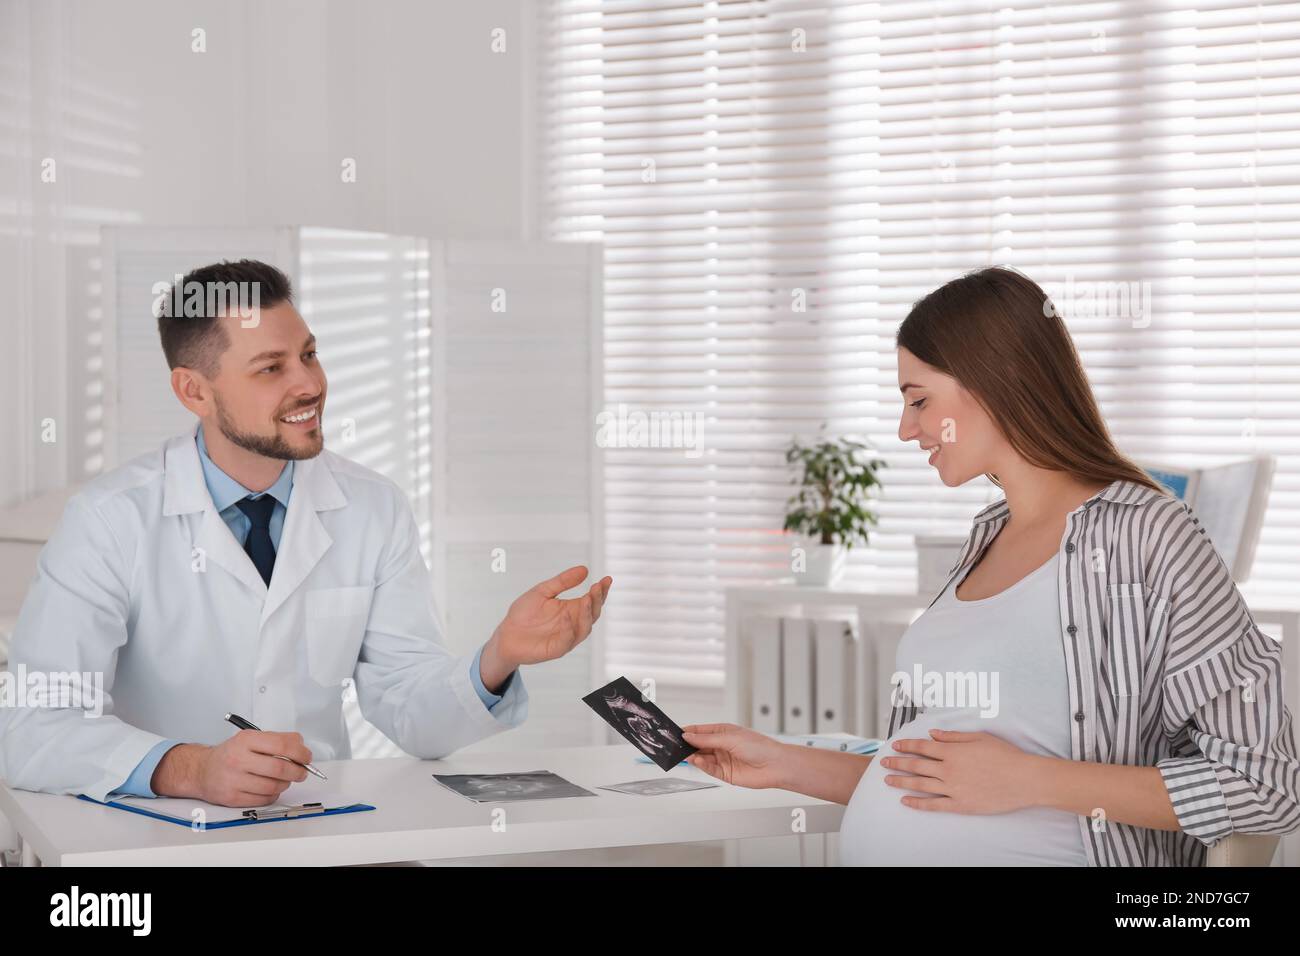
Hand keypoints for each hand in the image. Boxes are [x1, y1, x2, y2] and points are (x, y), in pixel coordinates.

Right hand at [157, 730, 311, 806]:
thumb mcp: (251, 738)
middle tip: (302, 772)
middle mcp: (238, 759)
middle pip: (280, 768)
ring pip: (274, 786)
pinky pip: (264, 799)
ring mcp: (234, 780)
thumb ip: (277, 740)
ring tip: (284, 779)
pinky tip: (270, 788)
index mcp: (246, 740)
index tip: (307, 757)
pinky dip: (273, 794)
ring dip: (286, 784)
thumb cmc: (231, 754)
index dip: (301, 753)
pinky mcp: (232, 798)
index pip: (283, 745)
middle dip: (298, 771)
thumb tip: (302, 748)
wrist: (201, 770)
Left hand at [482, 566, 611, 683]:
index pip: (592, 600)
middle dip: (597, 600)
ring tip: (586, 599)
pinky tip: (566, 616)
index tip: (607, 579)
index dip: (601, 590)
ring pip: (585, 628)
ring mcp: (567, 637)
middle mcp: (573, 623)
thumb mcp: (543, 591)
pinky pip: (567, 640)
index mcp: (572, 609)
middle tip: (597, 587)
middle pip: (593, 613)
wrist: (506, 634)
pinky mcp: (557, 649)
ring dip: (587, 614)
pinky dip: (569, 629)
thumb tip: (585, 569)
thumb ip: (563, 581)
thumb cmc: (524, 614)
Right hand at [681, 723, 789, 789]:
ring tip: (686, 754)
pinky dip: (702, 765)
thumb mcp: (730, 737)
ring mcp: (723, 760)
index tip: (675, 733)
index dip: (688, 731)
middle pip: (699, 745)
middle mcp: (722, 745)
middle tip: (674, 745)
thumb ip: (707, 738)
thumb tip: (688, 735)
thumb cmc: (759, 746)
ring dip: (693, 756)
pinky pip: (709, 769)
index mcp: (723, 732)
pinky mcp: (725, 774)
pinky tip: (698, 761)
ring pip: (702, 757)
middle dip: (687, 745)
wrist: (775, 766)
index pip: (700, 730)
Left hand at [880, 728, 1035, 813]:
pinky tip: (905, 801)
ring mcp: (953, 789)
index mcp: (953, 751)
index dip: (906, 746)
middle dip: (897, 763)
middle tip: (883, 763)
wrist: (1023, 779)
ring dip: (901, 782)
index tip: (894, 746)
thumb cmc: (1004, 755)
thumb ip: (953, 737)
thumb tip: (933, 734)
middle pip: (916, 766)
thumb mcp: (979, 737)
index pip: (922, 747)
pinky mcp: (960, 805)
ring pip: (920, 785)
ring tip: (887, 781)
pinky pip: (934, 805)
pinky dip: (917, 803)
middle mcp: (948, 769)